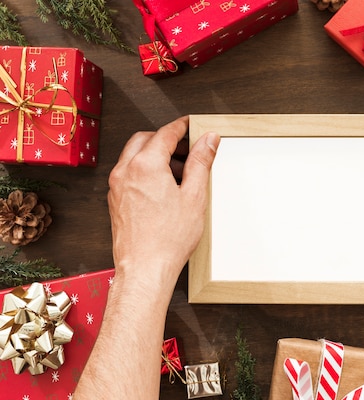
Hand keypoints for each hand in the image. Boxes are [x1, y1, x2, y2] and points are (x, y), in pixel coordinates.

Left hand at [108, 116, 219, 284]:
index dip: (182, 127)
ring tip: (178, 172)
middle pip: (144, 139)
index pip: (165, 133)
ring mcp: (117, 186)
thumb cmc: (168, 239)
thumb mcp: (195, 195)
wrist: (145, 268)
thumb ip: (200, 162)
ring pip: (134, 155)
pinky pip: (128, 173)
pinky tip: (163, 187)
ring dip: (154, 154)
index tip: (191, 125)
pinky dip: (144, 170)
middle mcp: (126, 171)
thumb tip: (208, 140)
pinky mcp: (115, 200)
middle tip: (187, 148)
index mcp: (146, 165)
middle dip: (166, 139)